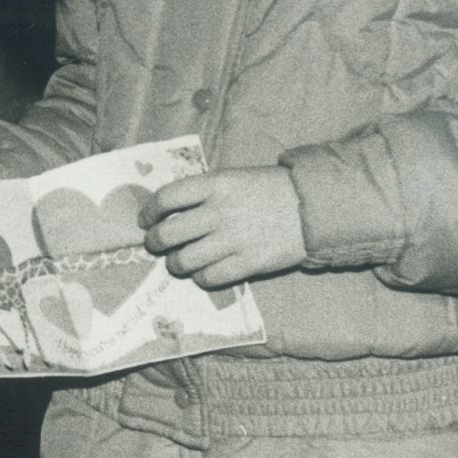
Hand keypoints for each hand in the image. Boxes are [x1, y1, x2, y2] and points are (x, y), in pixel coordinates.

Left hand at [141, 167, 308, 288]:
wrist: (312, 207)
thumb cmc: (268, 190)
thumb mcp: (233, 178)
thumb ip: (202, 192)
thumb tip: (167, 211)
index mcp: (214, 184)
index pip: (165, 198)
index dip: (148, 212)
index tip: (145, 220)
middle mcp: (219, 212)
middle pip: (167, 233)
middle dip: (154, 243)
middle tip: (157, 245)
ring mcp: (234, 239)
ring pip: (183, 261)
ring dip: (175, 264)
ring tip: (180, 262)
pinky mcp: (249, 263)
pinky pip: (210, 278)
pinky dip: (201, 279)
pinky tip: (204, 273)